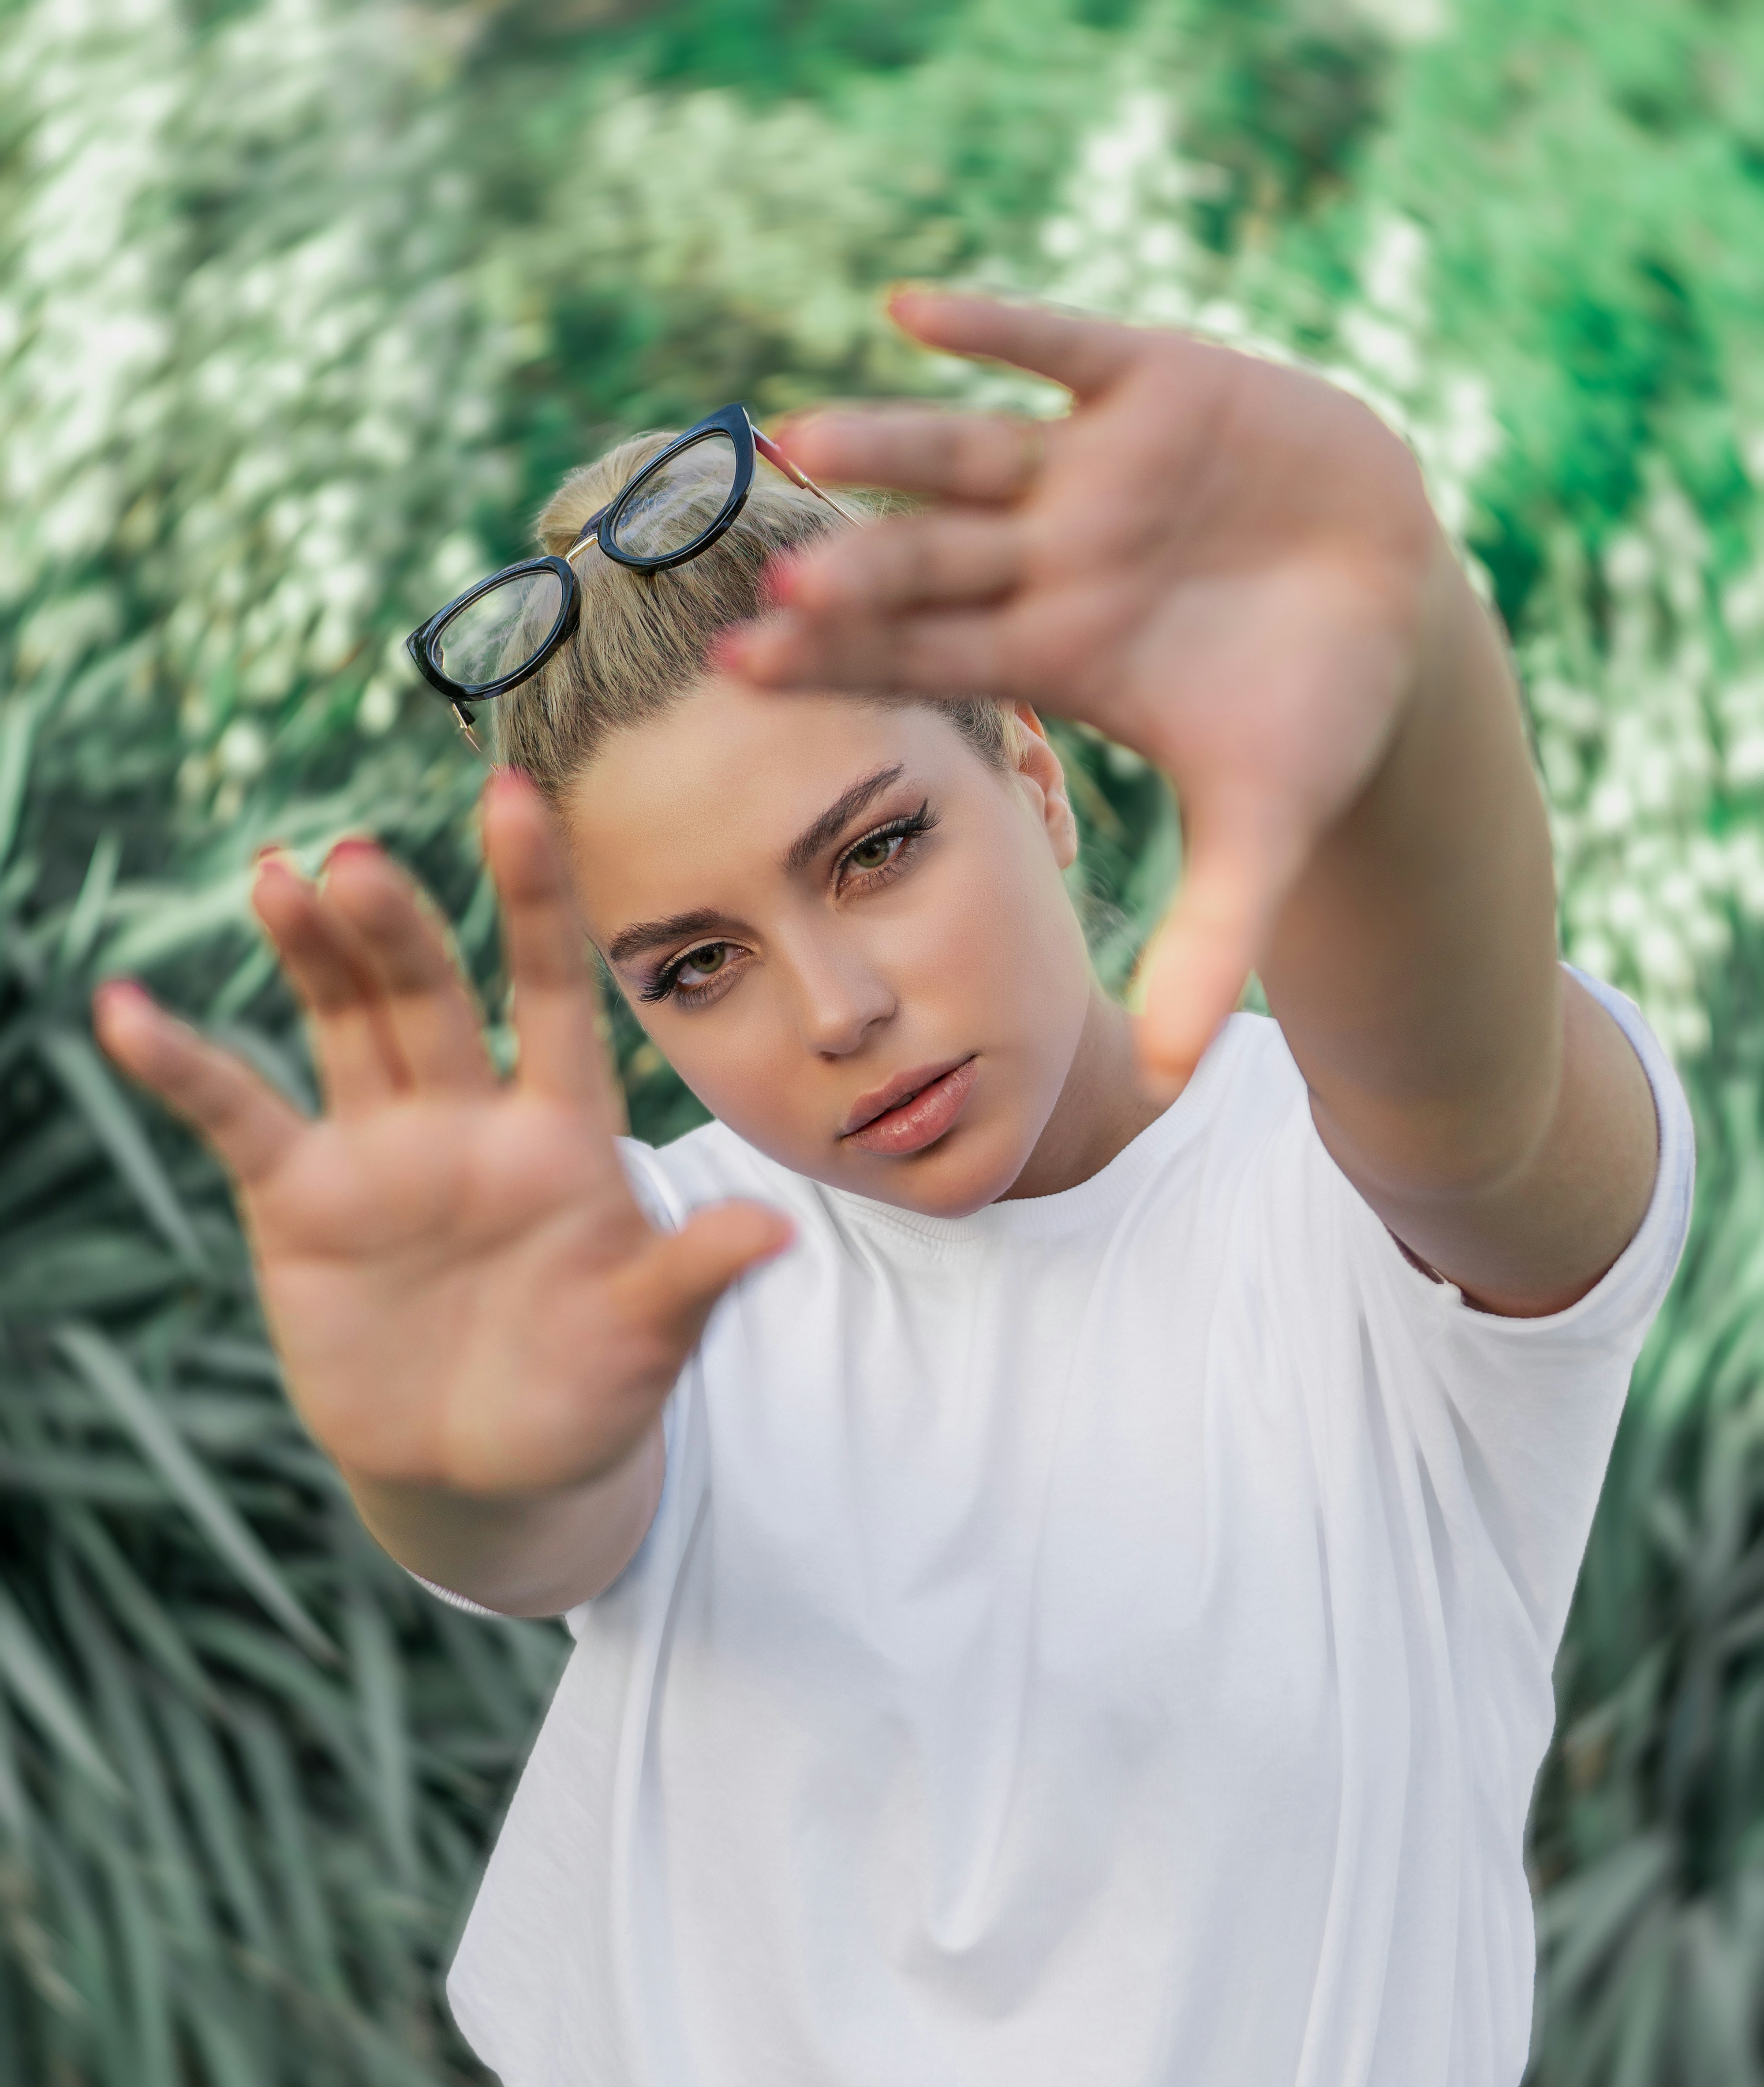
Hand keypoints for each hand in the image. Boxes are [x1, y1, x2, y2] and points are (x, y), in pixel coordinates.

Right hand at [95, 775, 788, 1509]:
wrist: (495, 1468)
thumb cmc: (590, 1390)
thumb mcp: (647, 1339)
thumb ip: (691, 1276)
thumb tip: (778, 1235)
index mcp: (563, 1131)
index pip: (551, 991)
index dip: (534, 899)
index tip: (513, 798)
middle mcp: (469, 1119)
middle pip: (428, 998)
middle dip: (395, 929)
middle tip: (357, 860)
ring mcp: (381, 1153)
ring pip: (343, 1027)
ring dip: (311, 956)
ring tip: (275, 878)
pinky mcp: (300, 1201)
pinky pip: (237, 1117)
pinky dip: (183, 1068)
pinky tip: (128, 1011)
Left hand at [721, 291, 1440, 1094]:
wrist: (1386, 602)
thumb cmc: (1311, 717)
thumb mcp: (1265, 830)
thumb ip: (1206, 943)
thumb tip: (1158, 1087)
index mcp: (1054, 653)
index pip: (924, 660)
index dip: (843, 665)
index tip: (747, 674)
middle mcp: (1048, 558)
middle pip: (930, 563)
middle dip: (859, 573)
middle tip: (771, 583)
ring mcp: (1095, 471)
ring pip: (971, 454)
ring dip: (893, 445)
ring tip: (801, 435)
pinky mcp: (1160, 386)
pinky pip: (1066, 346)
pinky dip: (1000, 327)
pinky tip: (913, 309)